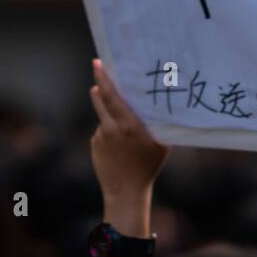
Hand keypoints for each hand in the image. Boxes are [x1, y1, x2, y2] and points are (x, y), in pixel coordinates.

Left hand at [88, 59, 169, 207]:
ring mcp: (100, 136)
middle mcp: (111, 128)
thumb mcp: (161, 143)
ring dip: (111, 114)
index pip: (113, 97)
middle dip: (100, 82)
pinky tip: (120, 147)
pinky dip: (110, 131)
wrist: (125, 191)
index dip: (105, 79)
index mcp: (128, 125)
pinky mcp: (94, 144)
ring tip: (126, 131)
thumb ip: (159, 124)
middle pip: (102, 99)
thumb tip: (161, 104)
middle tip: (98, 66)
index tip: (98, 64)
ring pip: (105, 116)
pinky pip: (103, 131)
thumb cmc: (148, 166)